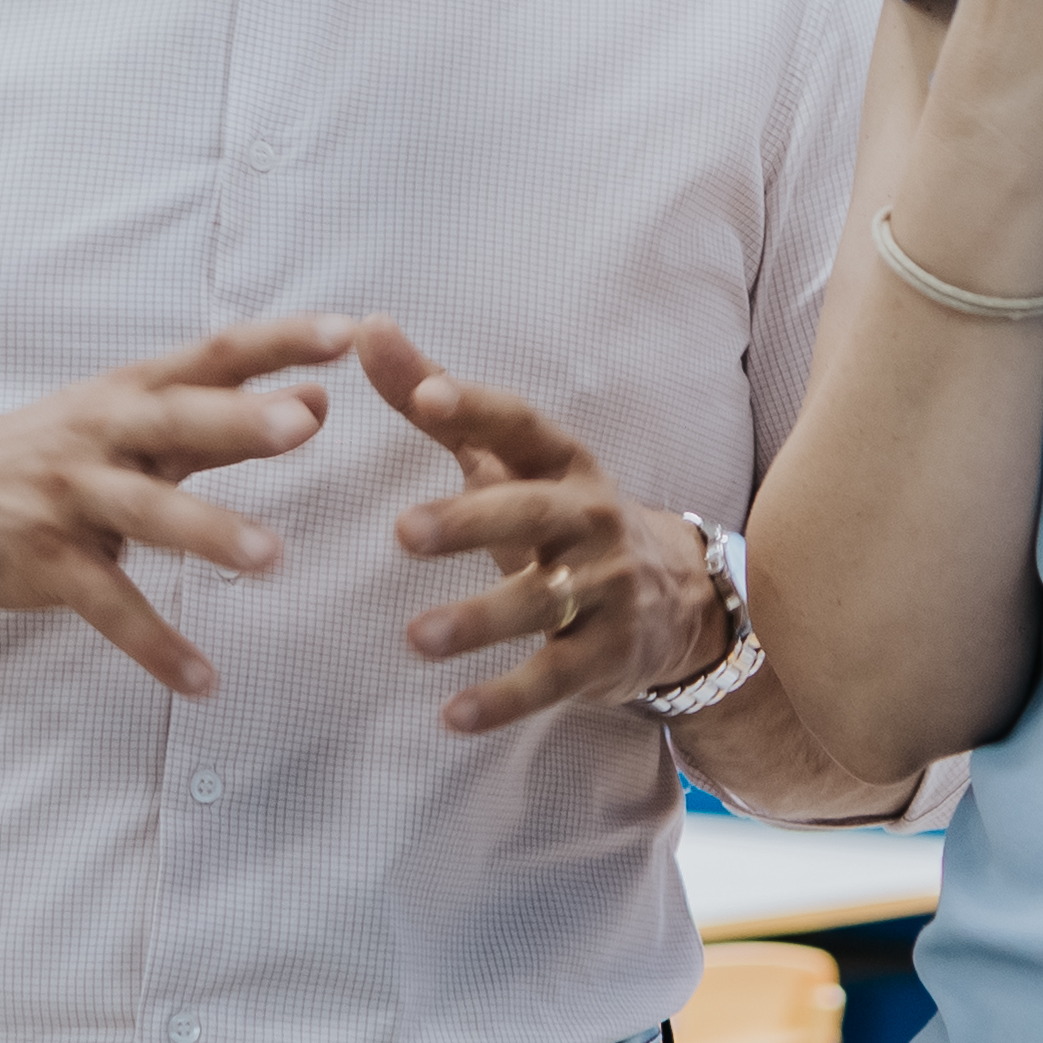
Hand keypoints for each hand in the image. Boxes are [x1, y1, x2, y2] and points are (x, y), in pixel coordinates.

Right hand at [0, 316, 361, 700]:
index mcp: (131, 392)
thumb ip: (224, 413)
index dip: (277, 340)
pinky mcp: (48, 563)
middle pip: (176, 420)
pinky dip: (155, 645)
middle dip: (237, 421)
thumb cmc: (57, 448)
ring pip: (146, 512)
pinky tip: (203, 681)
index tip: (345, 332)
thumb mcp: (132, 419)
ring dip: (208, 533)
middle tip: (302, 423)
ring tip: (269, 558)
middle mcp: (102, 435)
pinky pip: (109, 607)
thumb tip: (321, 397)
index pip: (214, 355)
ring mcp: (71, 498)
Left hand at [365, 321, 723, 736]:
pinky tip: (452, 716)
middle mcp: (589, 518)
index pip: (520, 425)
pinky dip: (506, 700)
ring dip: (480, 620)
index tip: (424, 394)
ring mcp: (604, 589)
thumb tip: (367, 326)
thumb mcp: (512, 458)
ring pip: (542, 602)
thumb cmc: (560, 515)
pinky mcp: (603, 655)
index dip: (476, 407)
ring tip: (416, 638)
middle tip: (402, 532)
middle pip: (530, 514)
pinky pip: (552, 678)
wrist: (676, 599)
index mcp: (562, 462)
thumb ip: (439, 400)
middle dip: (469, 521)